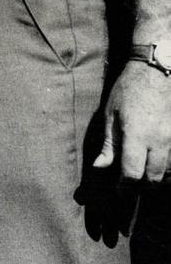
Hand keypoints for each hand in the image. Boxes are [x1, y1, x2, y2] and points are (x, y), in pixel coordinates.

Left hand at [94, 60, 170, 181]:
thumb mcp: (111, 113)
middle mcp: (159, 141)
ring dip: (157, 178)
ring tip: (143, 174)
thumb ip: (109, 143)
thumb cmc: (129, 89)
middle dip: (142, 186)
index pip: (132, 173)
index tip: (119, 192)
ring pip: (169, 172)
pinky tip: (157, 163)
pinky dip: (168, 168)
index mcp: (137, 136)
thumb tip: (100, 166)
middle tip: (130, 185)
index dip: (125, 187)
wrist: (158, 71)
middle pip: (155, 178)